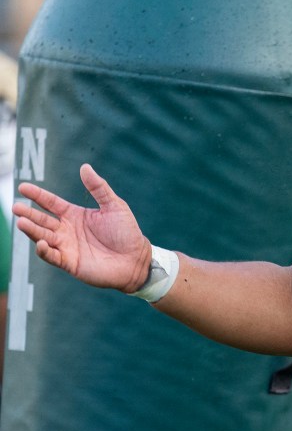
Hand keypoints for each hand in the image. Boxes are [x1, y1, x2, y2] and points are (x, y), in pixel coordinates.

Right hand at [13, 163, 152, 291]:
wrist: (136, 259)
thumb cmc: (127, 232)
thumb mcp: (114, 206)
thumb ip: (98, 188)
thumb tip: (85, 167)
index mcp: (75, 215)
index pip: (51, 203)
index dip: (38, 195)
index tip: (23, 187)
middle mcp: (67, 230)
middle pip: (42, 220)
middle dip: (29, 214)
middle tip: (15, 207)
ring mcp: (67, 247)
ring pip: (43, 237)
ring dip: (32, 230)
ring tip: (22, 222)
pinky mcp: (70, 263)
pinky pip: (53, 257)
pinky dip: (45, 251)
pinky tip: (41, 243)